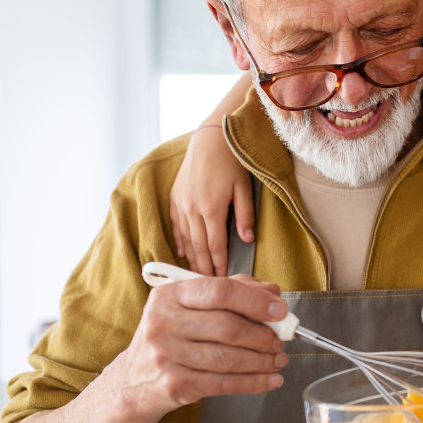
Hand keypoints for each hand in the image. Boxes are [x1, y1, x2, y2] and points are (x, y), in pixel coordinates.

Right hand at [113, 274, 287, 422]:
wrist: (134, 381)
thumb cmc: (171, 336)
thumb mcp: (190, 306)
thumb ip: (232, 291)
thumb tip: (272, 293)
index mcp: (169, 295)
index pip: (219, 291)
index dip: (255, 301)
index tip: (280, 310)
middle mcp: (163, 323)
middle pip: (228, 327)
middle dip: (263, 335)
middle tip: (280, 340)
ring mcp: (166, 355)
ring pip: (229, 358)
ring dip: (263, 361)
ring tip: (278, 359)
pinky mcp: (175, 384)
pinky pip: (224, 383)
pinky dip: (254, 382)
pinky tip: (270, 379)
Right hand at [170, 126, 253, 275]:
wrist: (210, 137)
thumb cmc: (232, 161)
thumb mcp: (244, 188)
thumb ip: (245, 216)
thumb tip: (246, 240)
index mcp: (212, 209)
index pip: (216, 246)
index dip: (219, 265)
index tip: (222, 280)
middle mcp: (192, 209)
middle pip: (199, 247)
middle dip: (204, 268)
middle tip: (209, 285)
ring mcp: (181, 204)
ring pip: (186, 239)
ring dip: (192, 258)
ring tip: (197, 275)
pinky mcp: (175, 197)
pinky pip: (176, 225)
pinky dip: (179, 241)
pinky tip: (183, 253)